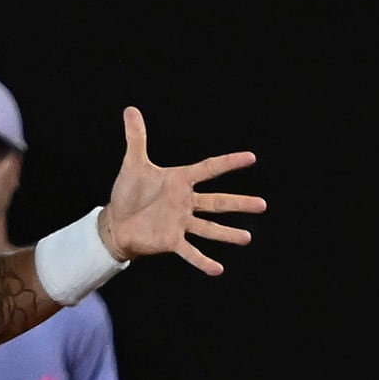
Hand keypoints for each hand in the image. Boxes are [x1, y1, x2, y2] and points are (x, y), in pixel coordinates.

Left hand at [101, 107, 265, 274]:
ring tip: (247, 238)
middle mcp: (185, 203)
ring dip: (227, 234)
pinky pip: (190, 252)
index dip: (228, 163)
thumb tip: (130, 109)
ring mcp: (180, 223)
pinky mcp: (171, 241)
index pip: (208, 169)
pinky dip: (203, 261)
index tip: (251, 158)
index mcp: (179, 181)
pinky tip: (218, 269)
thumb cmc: (127, 193)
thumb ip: (136, 138)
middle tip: (263, 204)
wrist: (115, 222)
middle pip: (217, 202)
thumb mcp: (133, 164)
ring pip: (209, 228)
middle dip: (239, 203)